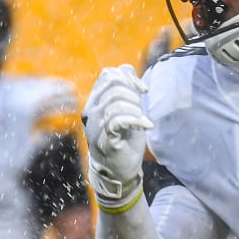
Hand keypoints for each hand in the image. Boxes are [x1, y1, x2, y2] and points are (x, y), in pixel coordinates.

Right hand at [82, 65, 151, 210]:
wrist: (118, 170)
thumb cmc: (123, 140)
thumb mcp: (126, 110)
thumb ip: (126, 90)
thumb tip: (127, 68)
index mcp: (95, 101)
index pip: (109, 75)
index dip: (129, 78)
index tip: (143, 92)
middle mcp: (91, 111)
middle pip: (114, 85)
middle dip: (133, 94)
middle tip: (140, 110)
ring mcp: (96, 125)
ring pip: (116, 101)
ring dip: (136, 109)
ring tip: (142, 122)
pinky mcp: (104, 139)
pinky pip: (119, 120)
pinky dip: (137, 120)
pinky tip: (146, 125)